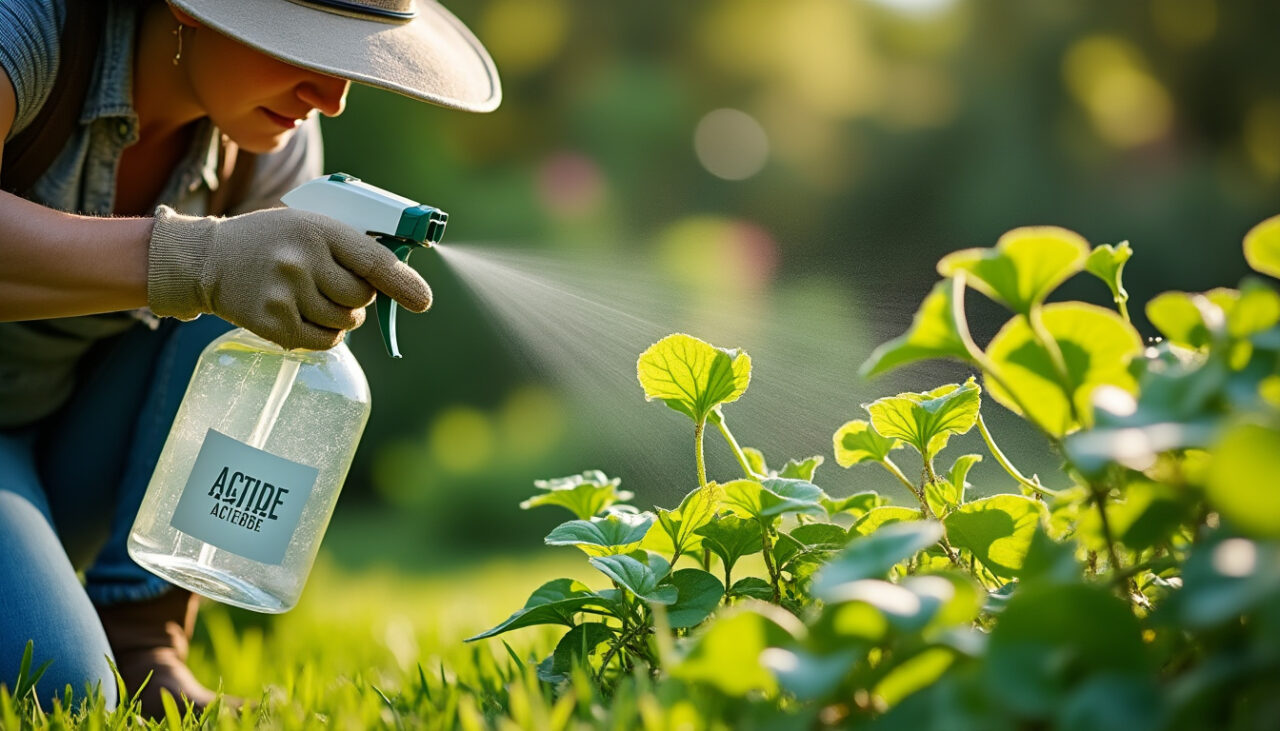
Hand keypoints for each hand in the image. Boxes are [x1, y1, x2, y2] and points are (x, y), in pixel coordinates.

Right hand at [146, 205, 430, 349]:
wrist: (209, 260)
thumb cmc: (272, 241)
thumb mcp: (309, 226)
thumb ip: (352, 247)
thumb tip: (405, 282)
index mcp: (317, 229)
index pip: (373, 260)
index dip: (402, 283)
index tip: (422, 300)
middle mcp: (302, 261)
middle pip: (362, 298)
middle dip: (358, 296)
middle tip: (331, 283)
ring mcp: (286, 294)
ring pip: (347, 322)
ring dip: (342, 316)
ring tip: (313, 296)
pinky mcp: (274, 323)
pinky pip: (325, 341)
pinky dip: (325, 334)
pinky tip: (304, 314)